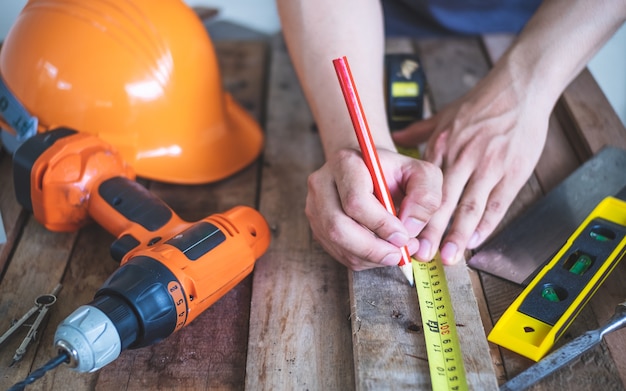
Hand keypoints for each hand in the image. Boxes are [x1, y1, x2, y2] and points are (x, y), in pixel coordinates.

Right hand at [305, 148, 441, 270]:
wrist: (370, 170)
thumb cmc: (397, 172)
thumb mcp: (422, 173)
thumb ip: (425, 196)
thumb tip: (410, 228)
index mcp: (345, 163)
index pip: (355, 201)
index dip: (381, 225)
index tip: (404, 236)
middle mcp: (322, 183)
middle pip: (338, 227)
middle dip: (373, 249)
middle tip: (399, 254)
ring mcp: (315, 206)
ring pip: (338, 244)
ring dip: (370, 257)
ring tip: (395, 252)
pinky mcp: (317, 226)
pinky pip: (338, 252)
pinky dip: (363, 259)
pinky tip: (381, 251)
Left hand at [392, 67, 551, 263]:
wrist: (519, 88)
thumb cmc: (481, 103)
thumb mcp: (445, 115)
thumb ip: (420, 130)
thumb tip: (396, 137)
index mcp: (443, 146)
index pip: (424, 188)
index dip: (414, 212)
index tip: (405, 231)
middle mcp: (462, 159)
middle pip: (443, 202)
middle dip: (431, 231)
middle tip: (421, 254)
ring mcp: (488, 166)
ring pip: (470, 208)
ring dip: (458, 235)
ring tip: (448, 256)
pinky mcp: (512, 171)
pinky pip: (498, 203)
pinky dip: (487, 224)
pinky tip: (477, 240)